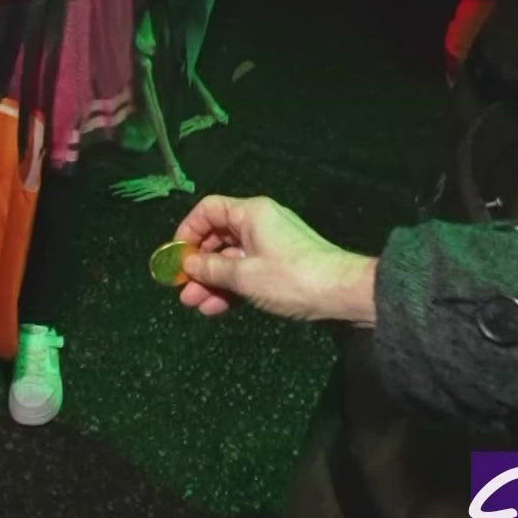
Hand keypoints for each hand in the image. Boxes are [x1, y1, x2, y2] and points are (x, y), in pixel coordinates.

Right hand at [171, 195, 378, 324]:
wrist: (342, 294)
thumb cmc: (290, 278)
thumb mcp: (244, 275)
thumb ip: (210, 268)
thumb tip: (186, 263)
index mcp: (251, 213)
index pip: (208, 210)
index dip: (187, 230)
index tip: (176, 256)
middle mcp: (259, 223)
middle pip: (217, 237)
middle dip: (197, 264)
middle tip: (182, 289)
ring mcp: (270, 245)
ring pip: (230, 259)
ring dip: (211, 281)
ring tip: (195, 304)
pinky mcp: (278, 266)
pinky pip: (246, 271)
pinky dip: (231, 287)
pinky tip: (216, 307)